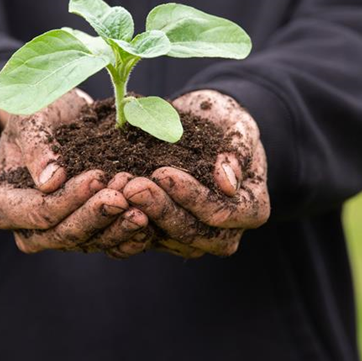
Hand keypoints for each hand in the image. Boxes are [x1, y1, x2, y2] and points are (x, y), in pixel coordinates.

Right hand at [0, 90, 152, 257]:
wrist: (64, 119)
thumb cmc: (41, 113)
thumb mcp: (32, 117)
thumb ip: (37, 147)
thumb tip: (49, 181)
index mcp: (4, 205)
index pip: (39, 213)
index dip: (70, 199)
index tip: (98, 177)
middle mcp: (29, 230)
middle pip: (63, 235)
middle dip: (96, 216)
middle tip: (123, 196)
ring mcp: (59, 235)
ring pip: (89, 243)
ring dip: (117, 228)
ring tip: (142, 209)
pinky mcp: (87, 235)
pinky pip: (108, 245)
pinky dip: (129, 237)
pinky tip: (150, 220)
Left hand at [123, 90, 269, 257]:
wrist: (203, 124)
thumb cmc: (225, 121)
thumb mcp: (237, 124)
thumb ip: (237, 150)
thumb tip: (228, 184)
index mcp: (252, 208)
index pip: (221, 213)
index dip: (192, 197)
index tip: (163, 173)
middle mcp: (226, 232)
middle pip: (192, 234)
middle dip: (160, 210)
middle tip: (132, 185)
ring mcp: (195, 237)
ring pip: (166, 239)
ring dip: (138, 218)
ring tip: (118, 191)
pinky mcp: (167, 235)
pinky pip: (146, 239)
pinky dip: (125, 224)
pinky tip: (109, 202)